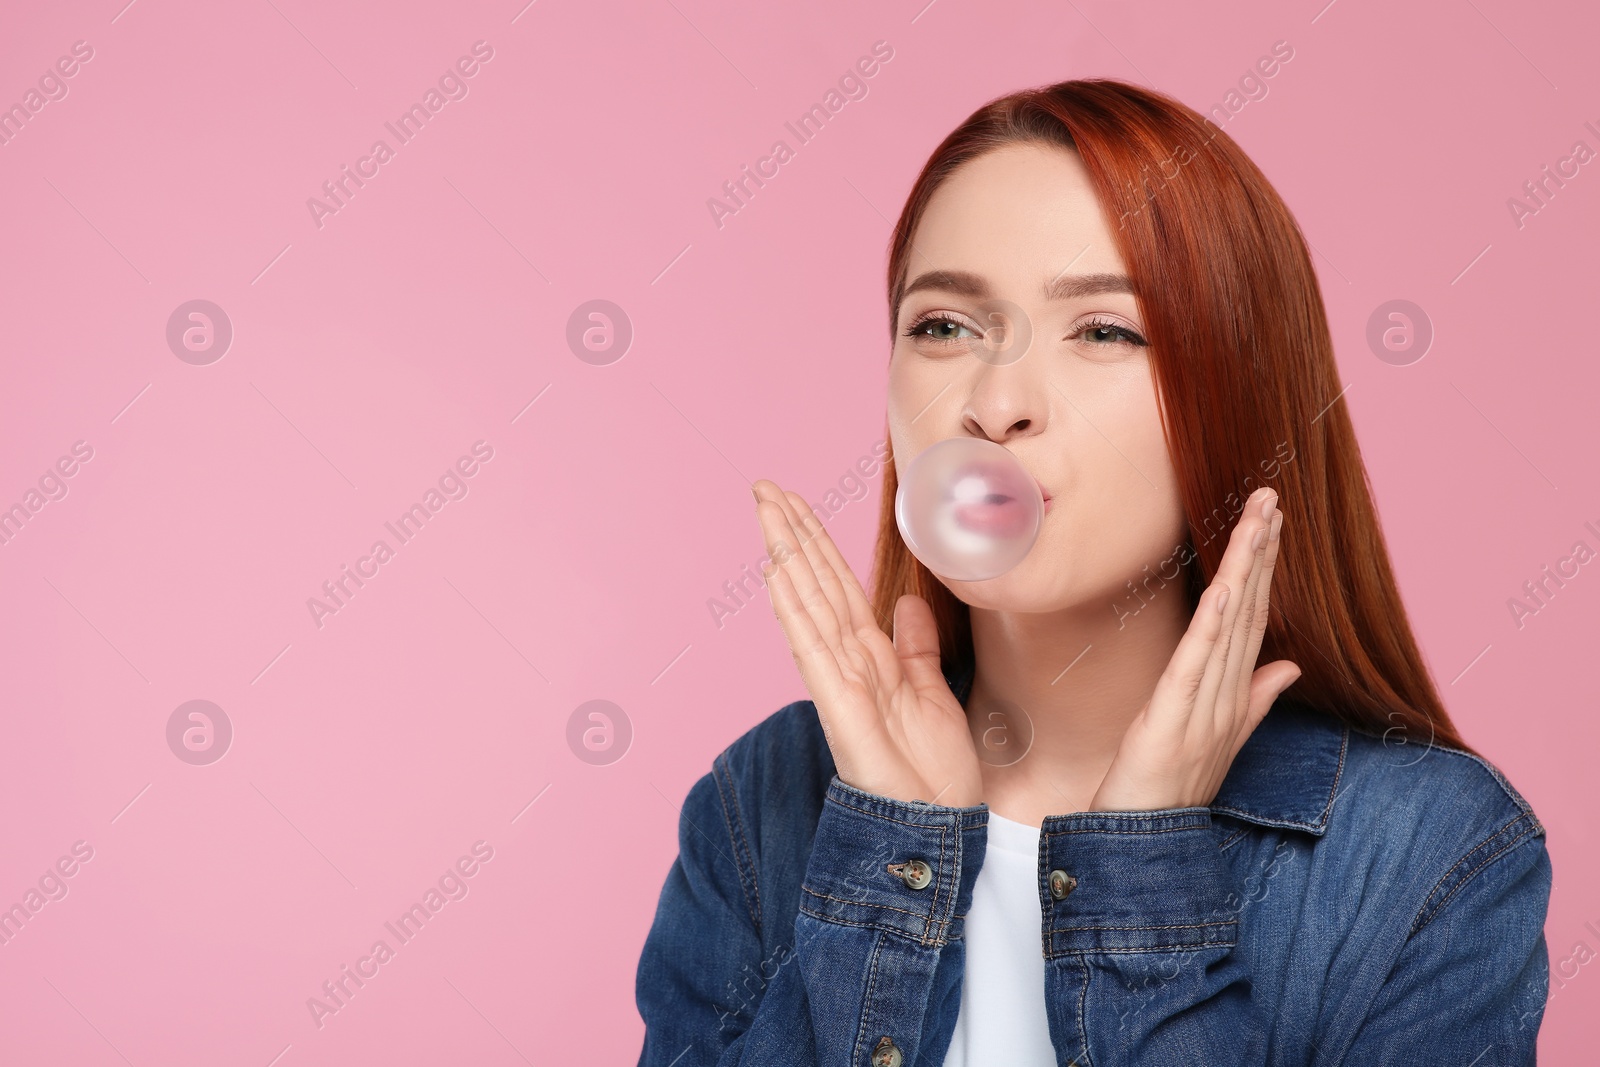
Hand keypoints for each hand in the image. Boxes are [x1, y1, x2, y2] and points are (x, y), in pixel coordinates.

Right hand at [752, 479, 983, 807]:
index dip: (816, 541)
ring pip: (807, 604)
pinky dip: (794, 610)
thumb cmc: (934, 770)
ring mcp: (839, 681)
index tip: (794, 502)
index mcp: (871, 656)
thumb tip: (904, 603)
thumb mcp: (932, 692)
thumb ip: (916, 647)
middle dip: (790, 533)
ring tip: (766, 512)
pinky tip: (777, 576)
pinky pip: (813, 649)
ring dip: (786, 555)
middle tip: (764, 486)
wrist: (940, 823)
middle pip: (814, 583)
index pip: (837, 585)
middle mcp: (848, 662)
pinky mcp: (840, 706)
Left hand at [1088, 486, 1300, 812]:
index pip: (1252, 617)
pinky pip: (1197, 664)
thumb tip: (1290, 666)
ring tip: (1259, 520)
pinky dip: (1214, 623)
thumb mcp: (1217, 738)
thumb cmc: (1172, 791)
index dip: (1265, 566)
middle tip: (1271, 496)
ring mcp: (1203, 707)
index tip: (1271, 519)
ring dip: (1246, 569)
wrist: (1146, 844)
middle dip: (1261, 551)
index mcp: (1231, 693)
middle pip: (1249, 610)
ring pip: (1230, 626)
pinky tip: (1227, 585)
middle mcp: (1225, 695)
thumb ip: (1255, 700)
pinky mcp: (1173, 720)